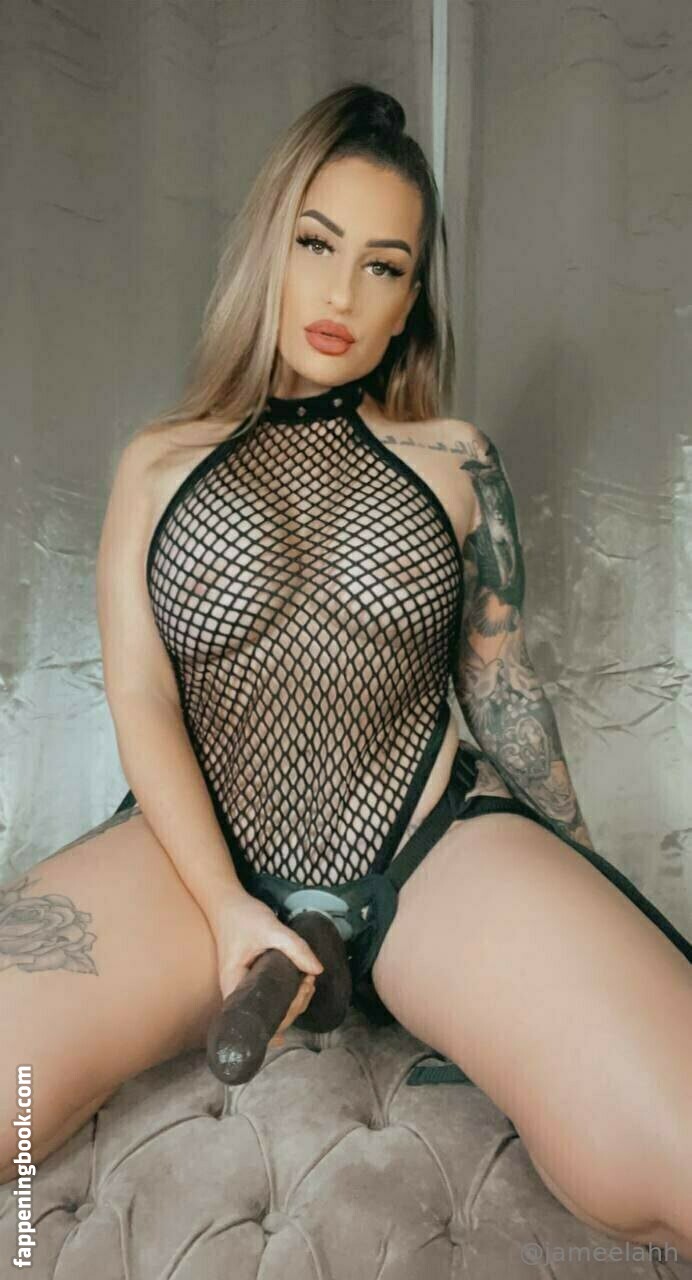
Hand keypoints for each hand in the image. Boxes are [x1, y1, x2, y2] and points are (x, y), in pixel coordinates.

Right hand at [211, 890, 323, 1046]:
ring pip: (271, 1010)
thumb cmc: (242, 917)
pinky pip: (270, 999)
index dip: (287, 1012)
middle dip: (295, 1005)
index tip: (303, 987)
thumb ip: (294, 947)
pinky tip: (300, 987)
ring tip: (307, 979)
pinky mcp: (251, 984)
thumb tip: (318, 970)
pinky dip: (287, 995)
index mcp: (234, 986)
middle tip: (308, 980)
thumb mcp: (270, 928)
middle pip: (269, 1019)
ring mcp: (244, 990)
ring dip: (294, 1000)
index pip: (261, 1018)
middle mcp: (236, 994)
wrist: (227, 905)